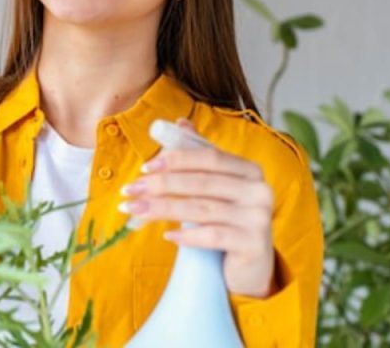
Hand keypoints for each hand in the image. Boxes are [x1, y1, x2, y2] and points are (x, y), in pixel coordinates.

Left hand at [118, 118, 275, 297]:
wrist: (251, 266)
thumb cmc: (229, 220)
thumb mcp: (216, 186)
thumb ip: (201, 156)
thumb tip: (180, 122)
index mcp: (250, 170)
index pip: (209, 157)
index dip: (176, 159)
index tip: (145, 168)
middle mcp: (259, 190)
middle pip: (202, 183)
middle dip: (161, 185)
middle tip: (130, 191)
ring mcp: (259, 218)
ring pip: (202, 209)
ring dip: (162, 209)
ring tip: (135, 211)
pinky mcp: (253, 244)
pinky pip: (213, 236)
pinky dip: (187, 235)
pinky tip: (167, 235)